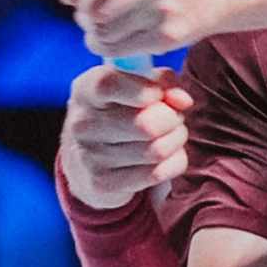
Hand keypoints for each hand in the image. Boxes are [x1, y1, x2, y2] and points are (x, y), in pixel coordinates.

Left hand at [55, 0, 216, 58]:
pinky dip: (107, 44)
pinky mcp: (170, 38)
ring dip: (95, 28)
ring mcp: (168, 9)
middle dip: (85, 8)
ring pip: (102, 31)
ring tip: (108, 18)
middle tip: (94, 4)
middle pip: (95, 6)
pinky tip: (118, 32)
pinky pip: (116, 48)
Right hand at [59, 65, 195, 210]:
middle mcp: (82, 124)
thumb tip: (183, 101)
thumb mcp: (136, 86)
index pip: (109, 85)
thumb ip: (162, 82)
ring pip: (158, 150)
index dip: (143, 89)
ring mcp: (90, 157)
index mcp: (86, 90)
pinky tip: (166, 157)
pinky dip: (173, 163)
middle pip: (147, 124)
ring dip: (176, 141)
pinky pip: (158, 173)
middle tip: (173, 118)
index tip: (158, 94)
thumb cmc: (122, 111)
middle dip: (172, 119)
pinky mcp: (104, 184)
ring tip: (170, 135)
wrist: (87, 160)